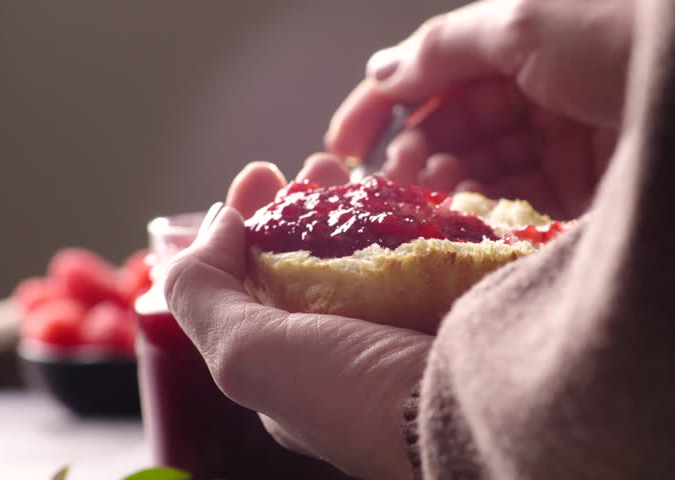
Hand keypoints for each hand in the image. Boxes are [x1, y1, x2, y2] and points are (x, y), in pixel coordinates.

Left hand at [165, 162, 428, 478]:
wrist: (471, 406)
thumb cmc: (354, 394)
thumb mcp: (246, 353)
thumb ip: (203, 291)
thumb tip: (218, 224)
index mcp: (292, 363)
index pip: (257, 279)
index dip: (251, 223)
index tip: (261, 175)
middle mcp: (346, 344)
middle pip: (319, 255)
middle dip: (310, 202)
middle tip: (320, 163)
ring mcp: (404, 322)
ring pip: (375, 245)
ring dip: (362, 198)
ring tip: (361, 163)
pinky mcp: (453, 301)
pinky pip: (430, 244)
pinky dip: (419, 210)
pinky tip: (416, 181)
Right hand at [325, 0, 633, 218]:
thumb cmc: (622, 37)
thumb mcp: (522, 24)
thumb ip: (444, 48)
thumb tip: (380, 68)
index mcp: (516, 48)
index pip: (431, 78)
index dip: (380, 108)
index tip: (338, 147)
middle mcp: (533, 96)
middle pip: (452, 131)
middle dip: (418, 152)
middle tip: (400, 176)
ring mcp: (556, 146)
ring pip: (479, 171)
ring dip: (448, 184)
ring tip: (436, 191)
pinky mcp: (581, 193)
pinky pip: (517, 205)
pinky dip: (487, 211)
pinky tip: (469, 212)